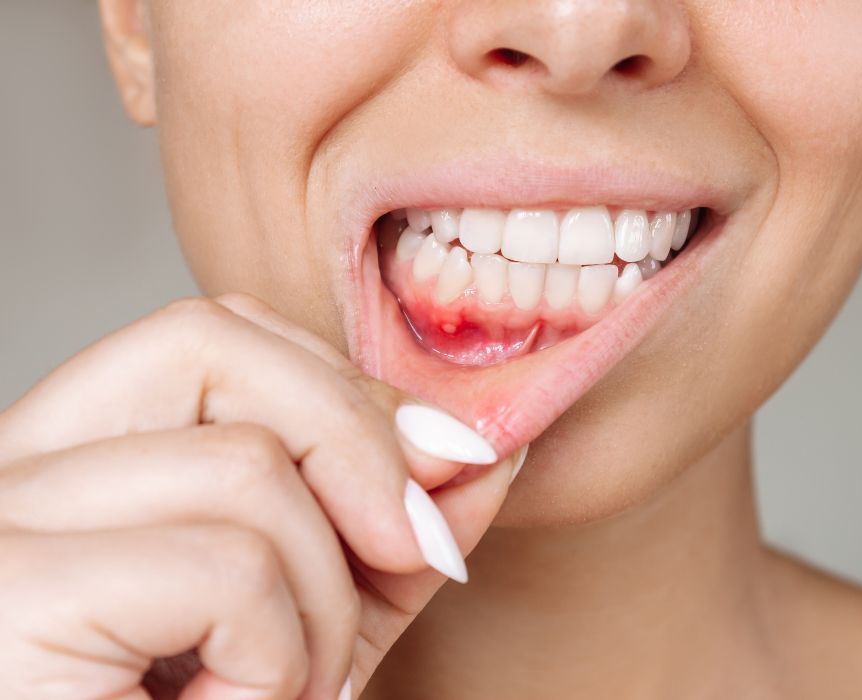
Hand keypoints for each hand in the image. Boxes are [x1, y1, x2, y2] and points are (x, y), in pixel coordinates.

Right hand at [0, 294, 517, 699]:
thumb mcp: (320, 615)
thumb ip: (390, 528)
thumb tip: (483, 450)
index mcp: (70, 457)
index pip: (214, 336)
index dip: (346, 390)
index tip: (445, 466)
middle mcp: (9, 465)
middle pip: (210, 343)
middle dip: (356, 443)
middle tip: (418, 551)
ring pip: (244, 466)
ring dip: (321, 602)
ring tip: (285, 688)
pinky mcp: (14, 593)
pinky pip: (226, 568)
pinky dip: (275, 658)